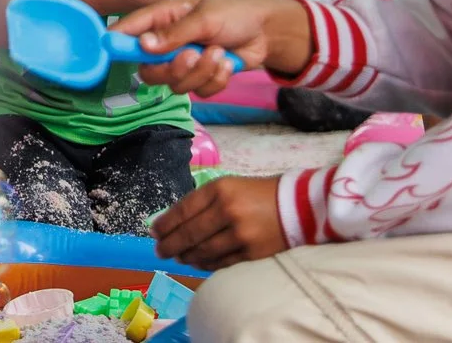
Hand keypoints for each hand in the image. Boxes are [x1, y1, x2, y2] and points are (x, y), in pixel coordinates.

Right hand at [112, 0, 311, 91]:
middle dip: (172, 69)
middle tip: (192, 56)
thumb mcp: (204, 18)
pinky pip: (200, 91)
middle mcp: (169, 43)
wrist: (266, 31)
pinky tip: (228, 63)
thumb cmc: (234, 14)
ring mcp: (185, 62)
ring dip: (201, 71)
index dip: (116, 42)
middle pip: (149, 70)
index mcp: (163, 19)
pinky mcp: (202, 77)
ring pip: (176, 84)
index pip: (130, 31)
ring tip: (219, 53)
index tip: (108, 51)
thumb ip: (173, 34)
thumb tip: (142, 46)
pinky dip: (216, 79)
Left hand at [152, 175, 287, 270]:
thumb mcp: (229, 186)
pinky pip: (220, 263)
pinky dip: (205, 264)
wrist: (297, 207)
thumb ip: (202, 202)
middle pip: (189, 234)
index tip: (154, 232)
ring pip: (203, 251)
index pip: (183, 209)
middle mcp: (228, 211)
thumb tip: (172, 221)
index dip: (165, 223)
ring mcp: (240, 234)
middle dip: (170, 244)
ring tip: (178, 257)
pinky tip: (197, 263)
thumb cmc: (258, 194)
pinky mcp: (252, 253)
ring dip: (186, 256)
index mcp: (220, 189)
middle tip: (159, 251)